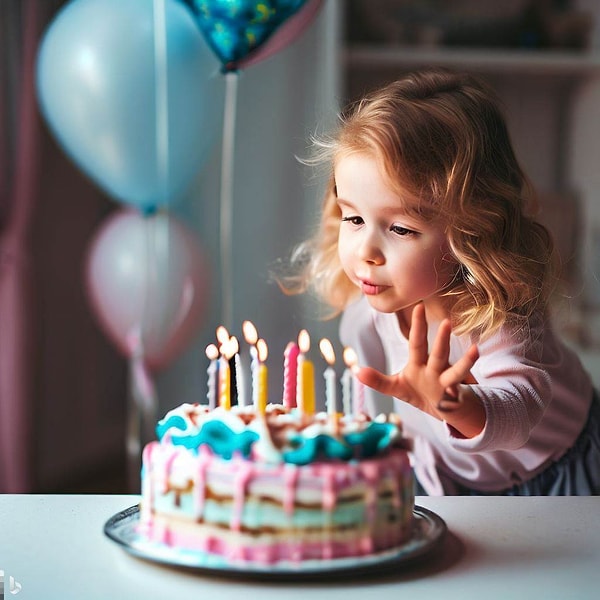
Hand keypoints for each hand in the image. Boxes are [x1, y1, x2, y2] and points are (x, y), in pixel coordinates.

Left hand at [356, 303, 484, 437]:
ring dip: (465, 362)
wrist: (445, 410)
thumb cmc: (420, 392)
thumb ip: (378, 381)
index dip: (418, 325)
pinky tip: (458, 394)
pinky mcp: (455, 400)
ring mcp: (447, 383)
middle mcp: (436, 369)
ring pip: (456, 372)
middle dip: (442, 339)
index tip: (418, 307)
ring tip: (474, 350)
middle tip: (446, 322)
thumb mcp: (397, 387)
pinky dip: (458, 396)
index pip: (417, 341)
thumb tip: (357, 372)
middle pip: (439, 352)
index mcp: (420, 363)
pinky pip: (459, 397)